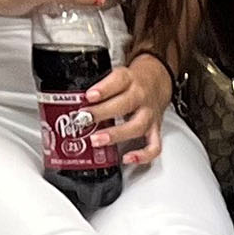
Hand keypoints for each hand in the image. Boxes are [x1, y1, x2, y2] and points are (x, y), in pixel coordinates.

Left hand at [83, 50, 173, 172]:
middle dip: (103, 112)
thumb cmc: (132, 82)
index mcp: (130, 80)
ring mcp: (149, 115)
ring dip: (116, 134)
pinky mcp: (155, 130)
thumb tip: (75, 101)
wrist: (157, 81)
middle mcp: (141, 97)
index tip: (89, 96)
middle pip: (125, 104)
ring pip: (136, 126)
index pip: (119, 80)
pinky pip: (153, 146)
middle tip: (85, 119)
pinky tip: (127, 158)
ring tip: (96, 139)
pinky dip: (142, 155)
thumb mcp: (117, 76)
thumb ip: (100, 88)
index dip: (103, 89)